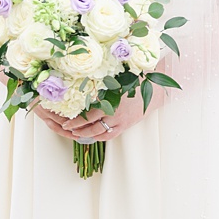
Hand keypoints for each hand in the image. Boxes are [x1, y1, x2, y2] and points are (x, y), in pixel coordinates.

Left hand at [35, 93, 150, 144]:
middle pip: (92, 126)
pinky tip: (93, 136)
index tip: (66, 122)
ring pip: (100, 133)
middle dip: (78, 129)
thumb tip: (81, 83)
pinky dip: (100, 137)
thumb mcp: (115, 81)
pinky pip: (111, 135)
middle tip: (67, 129)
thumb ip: (100, 85)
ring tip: (77, 134)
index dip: (76, 121)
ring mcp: (120, 122)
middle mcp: (114, 114)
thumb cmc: (133, 82)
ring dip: (87, 135)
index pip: (88, 115)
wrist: (153, 91)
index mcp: (110, 102)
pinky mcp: (126, 126)